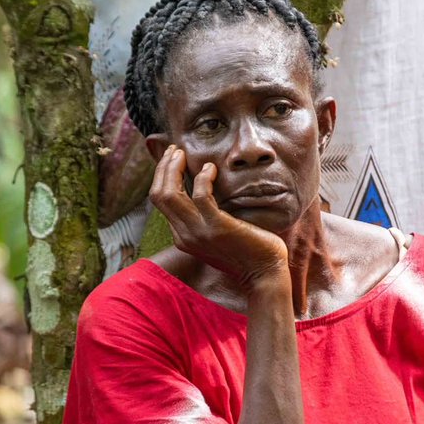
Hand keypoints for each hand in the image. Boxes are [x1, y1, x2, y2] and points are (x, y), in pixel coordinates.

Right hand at [149, 146, 288, 291]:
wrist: (264, 273)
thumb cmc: (247, 250)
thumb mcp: (217, 233)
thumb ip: (205, 217)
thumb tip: (202, 191)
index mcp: (182, 236)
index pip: (160, 201)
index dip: (163, 175)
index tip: (174, 157)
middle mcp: (185, 235)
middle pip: (159, 195)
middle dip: (164, 167)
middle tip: (175, 150)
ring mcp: (199, 233)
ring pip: (170, 194)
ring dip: (175, 168)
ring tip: (183, 153)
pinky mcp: (217, 227)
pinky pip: (200, 196)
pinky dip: (204, 178)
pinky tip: (212, 169)